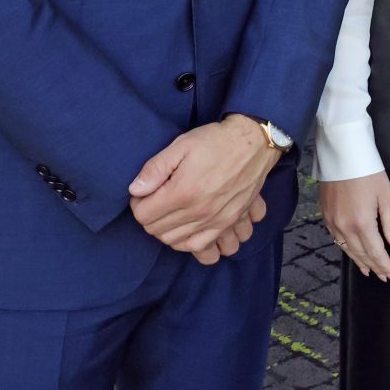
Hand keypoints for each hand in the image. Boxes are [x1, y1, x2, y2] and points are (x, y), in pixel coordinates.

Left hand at [128, 115, 280, 254]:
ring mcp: (215, 220)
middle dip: (151, 217)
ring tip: (171, 214)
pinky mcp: (229, 222)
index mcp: (182, 192)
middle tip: (158, 200)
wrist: (254, 143)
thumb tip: (135, 190)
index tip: (145, 192)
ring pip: (176, 242)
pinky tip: (187, 231)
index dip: (138, 203)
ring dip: (167, 231)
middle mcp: (198, 212)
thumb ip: (155, 169)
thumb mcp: (181, 145)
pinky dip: (190, 244)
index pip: (143, 215)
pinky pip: (202, 248)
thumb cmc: (216, 141)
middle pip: (157, 231)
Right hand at [319, 171, 389, 281]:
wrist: (344, 155)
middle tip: (383, 277)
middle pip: (361, 254)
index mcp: (362, 223)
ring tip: (369, 270)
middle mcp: (344, 227)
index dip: (384, 265)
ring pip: (347, 249)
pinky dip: (347, 249)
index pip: (375, 252)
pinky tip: (352, 252)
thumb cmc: (369, 172)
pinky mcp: (326, 215)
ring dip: (359, 261)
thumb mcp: (386, 196)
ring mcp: (333, 222)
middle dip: (374, 266)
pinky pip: (336, 239)